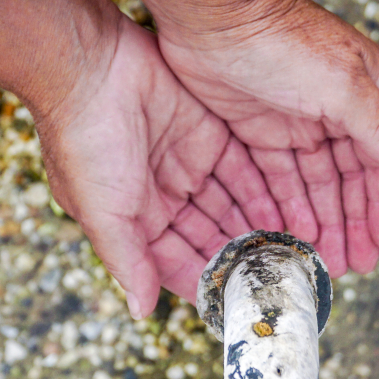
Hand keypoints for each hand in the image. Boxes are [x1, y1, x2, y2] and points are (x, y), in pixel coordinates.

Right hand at [35, 15, 282, 317]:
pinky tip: (291, 217)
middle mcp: (164, 197)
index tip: (238, 306)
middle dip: (240, 259)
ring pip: (233, 207)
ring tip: (293, 255)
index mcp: (134, 220)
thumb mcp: (104, 211)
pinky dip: (266, 193)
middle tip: (277, 282)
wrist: (91, 64)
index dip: (206, 284)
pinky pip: (246, 172)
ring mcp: (189, 165)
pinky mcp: (211, 134)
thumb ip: (128, 262)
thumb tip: (140, 314)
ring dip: (260, 230)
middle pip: (211, 237)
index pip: (177, 263)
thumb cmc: (85, 142)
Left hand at [155, 0, 378, 277]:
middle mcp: (336, 113)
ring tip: (322, 262)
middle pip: (350, 182)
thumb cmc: (281, 40)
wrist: (213, 17)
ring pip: (316, 187)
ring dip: (322, 224)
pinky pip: (280, 182)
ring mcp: (297, 125)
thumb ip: (375, 125)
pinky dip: (287, 209)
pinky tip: (291, 236)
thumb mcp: (339, 82)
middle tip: (354, 267)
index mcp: (365, 96)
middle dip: (354, 225)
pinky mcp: (259, 134)